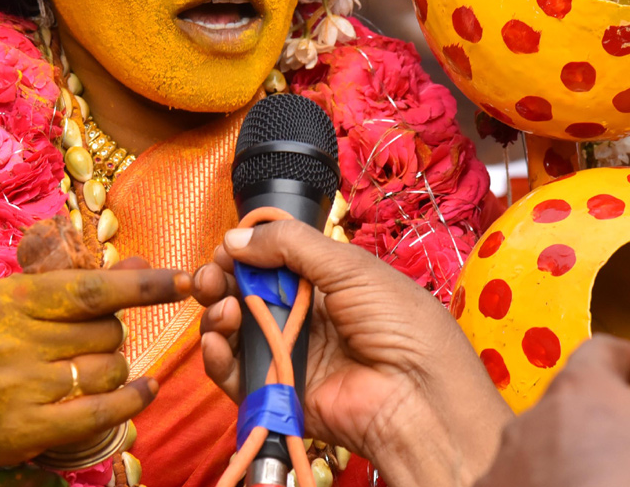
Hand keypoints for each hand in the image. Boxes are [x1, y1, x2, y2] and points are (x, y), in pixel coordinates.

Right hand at [0, 260, 190, 467]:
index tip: (186, 281)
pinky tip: (147, 390)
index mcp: (11, 297)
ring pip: (110, 368)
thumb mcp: (22, 304)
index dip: (145, 285)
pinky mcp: (25, 427)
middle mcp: (12, 338)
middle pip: (108, 331)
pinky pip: (103, 410)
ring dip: (113, 369)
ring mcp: (17, 385)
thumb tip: (142, 263)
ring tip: (83, 372)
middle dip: (112, 336)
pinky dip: (133, 400)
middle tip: (84, 344)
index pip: (94, 289)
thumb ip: (83, 284)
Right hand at [195, 220, 511, 486]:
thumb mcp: (350, 266)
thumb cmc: (400, 323)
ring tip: (224, 307)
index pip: (274, 262)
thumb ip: (291, 246)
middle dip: (223, 280)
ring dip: (219, 314)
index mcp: (327, 281)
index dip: (247, 253)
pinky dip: (218, 358)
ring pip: (236, 333)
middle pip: (248, 295)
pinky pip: (237, 375)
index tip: (228, 247)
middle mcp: (306, 316)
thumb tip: (236, 236)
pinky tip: (217, 340)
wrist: (417, 393)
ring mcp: (290, 354)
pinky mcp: (279, 392)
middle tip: (212, 275)